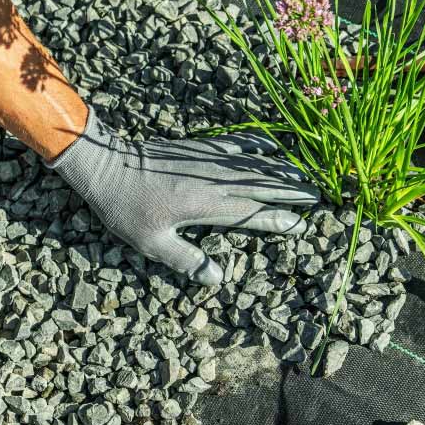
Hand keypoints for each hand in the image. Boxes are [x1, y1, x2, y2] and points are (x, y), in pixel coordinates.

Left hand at [50, 107, 319, 284]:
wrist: (107, 164)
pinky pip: (236, 145)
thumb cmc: (126, 208)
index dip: (278, 219)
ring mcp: (208, 161)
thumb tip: (218, 278)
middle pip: (262, 186)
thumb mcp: (152, 243)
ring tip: (305, 176)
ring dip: (282, 170)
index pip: (252, 213)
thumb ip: (186, 260)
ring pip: (255, 164)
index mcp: (206, 206)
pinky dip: (257, 146)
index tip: (301, 225)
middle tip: (318, 196)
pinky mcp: (199, 148)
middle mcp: (214, 181)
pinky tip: (272, 147)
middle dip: (291, 192)